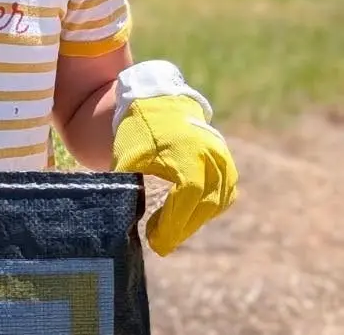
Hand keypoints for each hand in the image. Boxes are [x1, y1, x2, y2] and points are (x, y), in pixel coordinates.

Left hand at [112, 66, 238, 255]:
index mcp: (186, 154)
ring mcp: (222, 158)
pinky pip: (226, 192)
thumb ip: (126, 185)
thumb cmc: (139, 129)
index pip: (187, 197)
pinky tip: (189, 214)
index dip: (174, 223)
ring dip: (196, 219)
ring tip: (171, 230)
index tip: (157, 242)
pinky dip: (209, 207)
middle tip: (161, 244)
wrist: (159, 100)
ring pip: (218, 201)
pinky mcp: (226, 161)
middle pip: (204, 204)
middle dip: (182, 228)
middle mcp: (211, 157)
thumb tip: (118, 216)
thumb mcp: (126, 155)